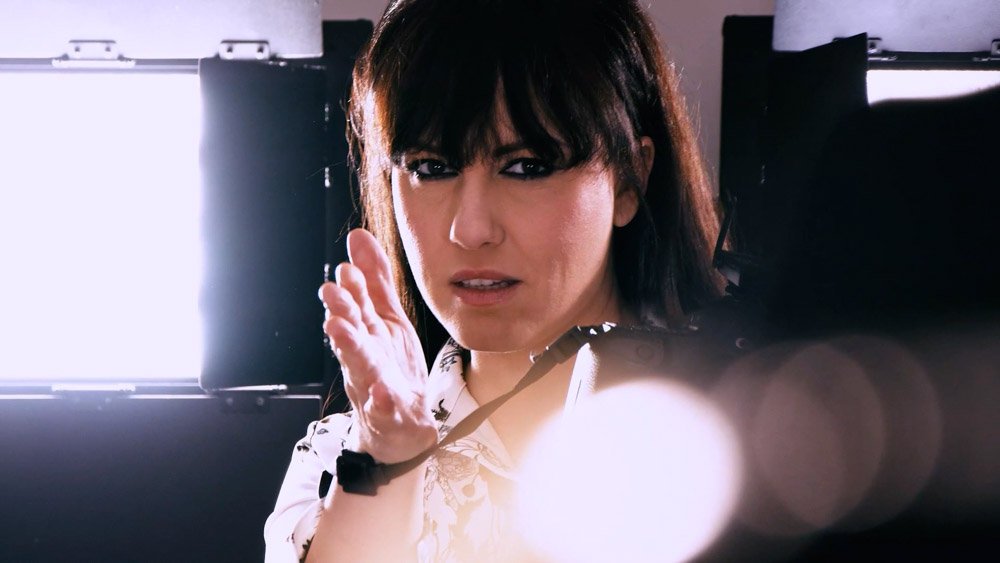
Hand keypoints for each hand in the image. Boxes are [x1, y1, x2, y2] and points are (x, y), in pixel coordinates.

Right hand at [320, 228, 437, 463]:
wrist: (400, 426)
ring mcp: (373, 388)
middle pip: (350, 333)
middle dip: (342, 313)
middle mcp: (363, 359)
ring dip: (349, 348)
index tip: (346, 268)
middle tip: (333, 293)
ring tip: (340, 330)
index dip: (351, 290)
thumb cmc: (390, 369)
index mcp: (366, 335)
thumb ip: (374, 281)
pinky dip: (381, 402)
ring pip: (358, 367)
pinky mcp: (388, 415)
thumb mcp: (387, 319)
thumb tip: (358, 236)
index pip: (356, 308)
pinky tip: (381, 393)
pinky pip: (383, 409)